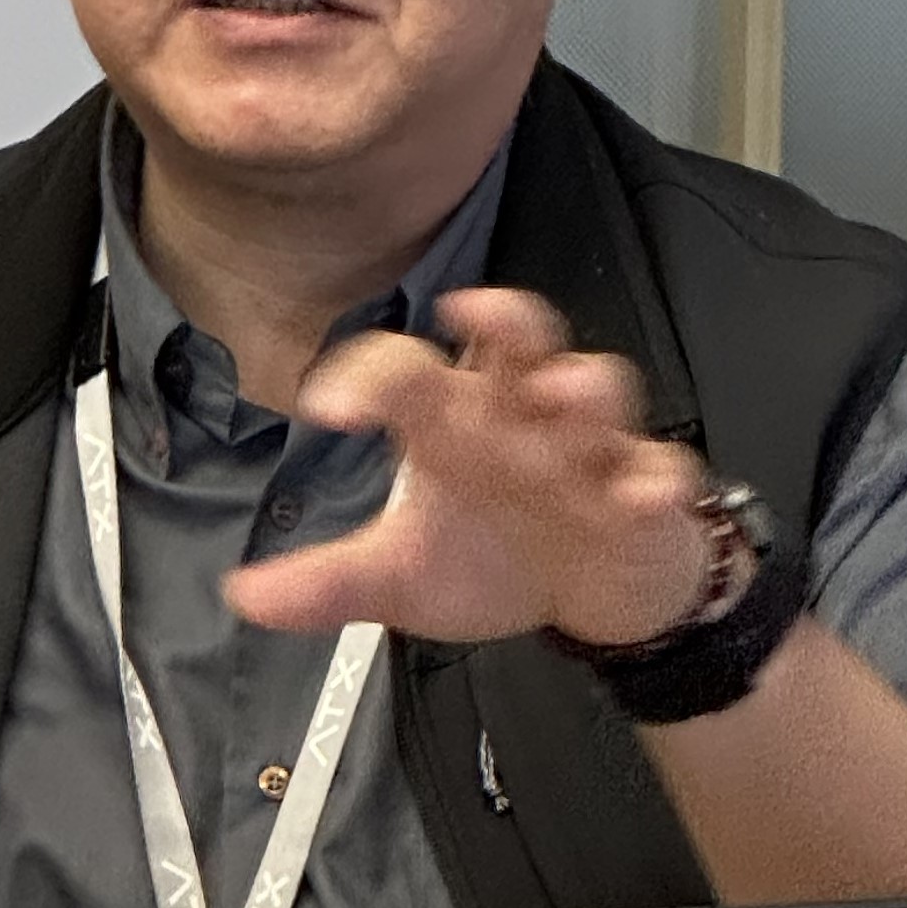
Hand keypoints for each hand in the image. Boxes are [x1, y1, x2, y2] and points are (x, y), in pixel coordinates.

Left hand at [223, 287, 711, 647]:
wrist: (594, 592)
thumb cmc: (497, 557)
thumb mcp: (405, 576)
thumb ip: (331, 582)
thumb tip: (244, 596)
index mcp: (456, 421)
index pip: (408, 373)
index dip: (368, 377)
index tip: (327, 408)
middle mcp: (524, 417)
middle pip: (519, 340)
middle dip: (503, 321)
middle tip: (473, 311)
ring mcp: (592, 451)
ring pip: (599, 389)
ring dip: (583, 388)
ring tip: (563, 396)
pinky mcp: (646, 496)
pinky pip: (662, 476)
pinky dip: (656, 482)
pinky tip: (643, 492)